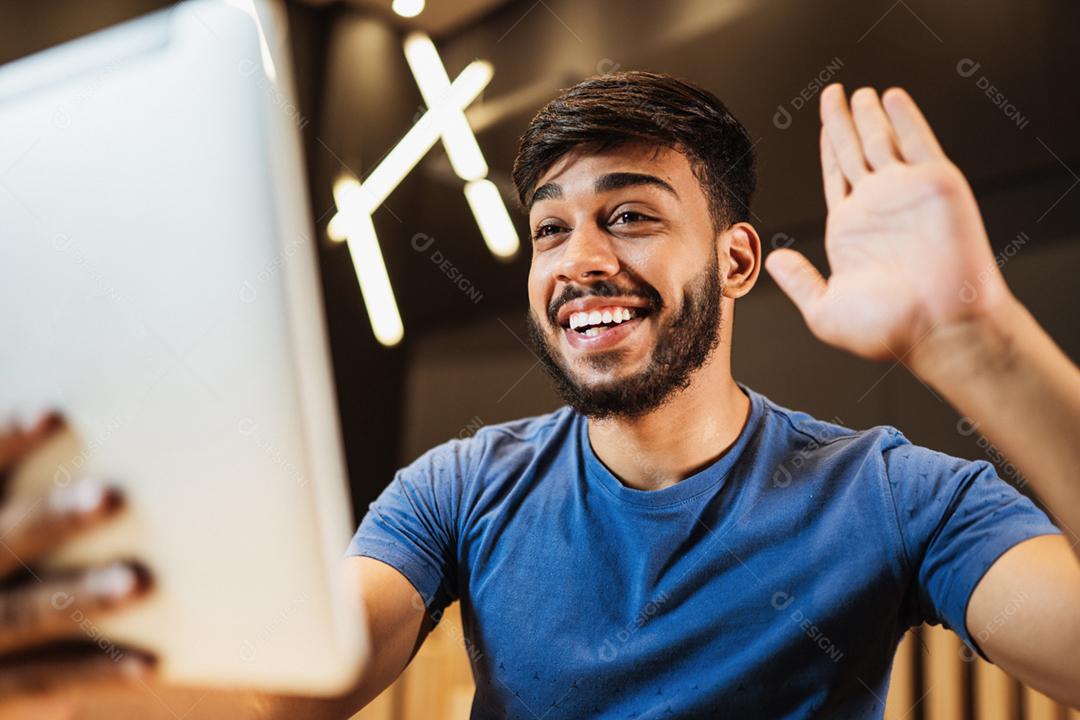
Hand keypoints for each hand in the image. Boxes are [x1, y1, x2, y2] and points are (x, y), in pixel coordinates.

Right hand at [0, 414, 153, 716]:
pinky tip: (151, 665)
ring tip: (137, 581)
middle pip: (4, 541)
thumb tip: (86, 424)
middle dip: (51, 519)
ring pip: (26, 614)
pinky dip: (98, 672)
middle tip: (107, 494)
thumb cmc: (12, 570)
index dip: (6, 441)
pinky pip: (46, 680)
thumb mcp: (8, 524)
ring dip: (81, 597)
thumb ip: (29, 493)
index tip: (50, 413)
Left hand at [765, 84, 1011, 362]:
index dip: (829, 149)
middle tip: (833, 93)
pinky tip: (889, 97)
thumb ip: (798, 281)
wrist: (938, 327)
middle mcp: (878, 207)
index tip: (825, 124)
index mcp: (851, 230)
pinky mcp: (935, 182)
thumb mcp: (824, 309)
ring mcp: (906, 193)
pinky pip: (917, 141)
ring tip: (857, 92)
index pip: (836, 177)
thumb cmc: (886, 330)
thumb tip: (771, 260)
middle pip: (855, 151)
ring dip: (869, 115)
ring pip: (882, 141)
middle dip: (844, 122)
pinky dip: (904, 117)